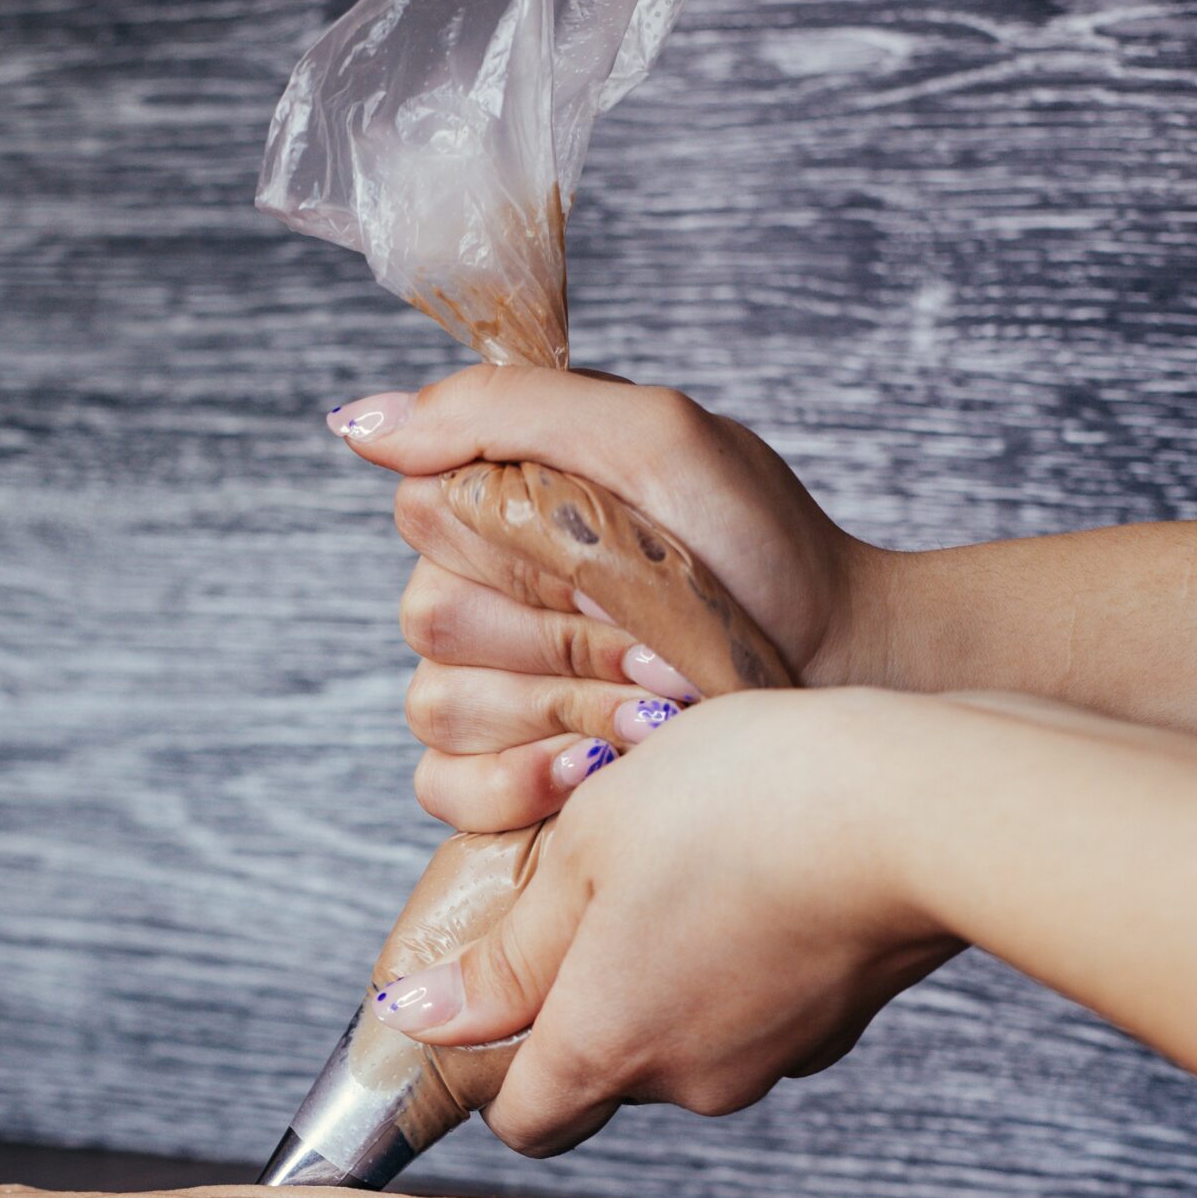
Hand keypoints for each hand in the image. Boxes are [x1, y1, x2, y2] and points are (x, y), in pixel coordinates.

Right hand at [327, 365, 869, 831]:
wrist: (835, 667)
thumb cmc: (760, 551)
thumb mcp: (651, 441)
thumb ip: (506, 410)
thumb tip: (361, 421)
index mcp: (495, 506)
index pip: (423, 510)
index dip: (522, 546)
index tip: (615, 555)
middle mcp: (473, 595)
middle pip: (431, 618)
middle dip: (562, 638)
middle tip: (656, 639)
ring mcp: (479, 693)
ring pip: (439, 704)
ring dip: (563, 706)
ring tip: (656, 700)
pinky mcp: (494, 778)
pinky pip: (441, 787)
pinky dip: (518, 783)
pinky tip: (596, 765)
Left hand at [367, 688, 958, 1157]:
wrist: (919, 807)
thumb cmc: (739, 806)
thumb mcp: (585, 852)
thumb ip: (505, 952)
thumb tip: (418, 1017)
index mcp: (605, 1049)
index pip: (526, 1121)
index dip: (496, 1070)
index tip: (496, 995)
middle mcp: (687, 1083)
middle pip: (605, 1070)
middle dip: (587, 995)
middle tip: (597, 887)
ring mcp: (770, 1062)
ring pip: (685, 1034)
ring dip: (668, 965)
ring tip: (687, 860)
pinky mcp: (836, 1027)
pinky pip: (758, 1007)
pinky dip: (744, 958)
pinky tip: (758, 874)